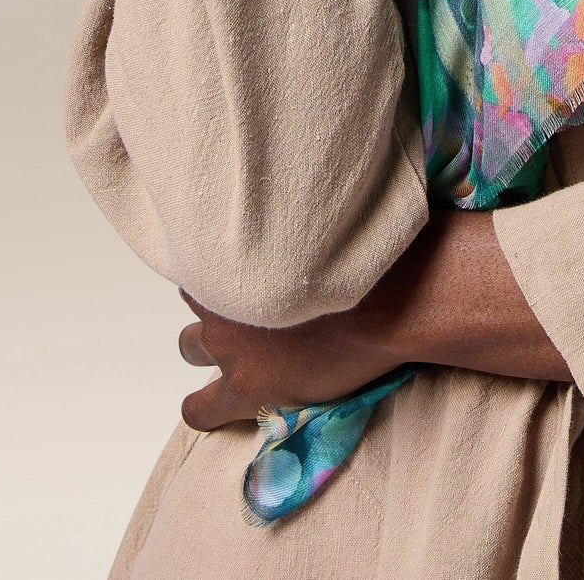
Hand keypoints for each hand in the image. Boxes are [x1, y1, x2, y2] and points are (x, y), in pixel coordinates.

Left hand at [178, 212, 568, 429]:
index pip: (203, 248)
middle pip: (195, 295)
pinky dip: (203, 406)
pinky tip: (208, 405)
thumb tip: (312, 175)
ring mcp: (230, 346)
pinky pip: (201, 408)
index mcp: (240, 246)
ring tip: (229, 348)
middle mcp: (224, 294)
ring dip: (206, 346)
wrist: (393, 299)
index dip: (224, 256)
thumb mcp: (334, 212)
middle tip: (243, 301)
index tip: (241, 256)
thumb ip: (306, 206)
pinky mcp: (246, 388)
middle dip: (214, 298)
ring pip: (190, 347)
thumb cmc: (371, 248)